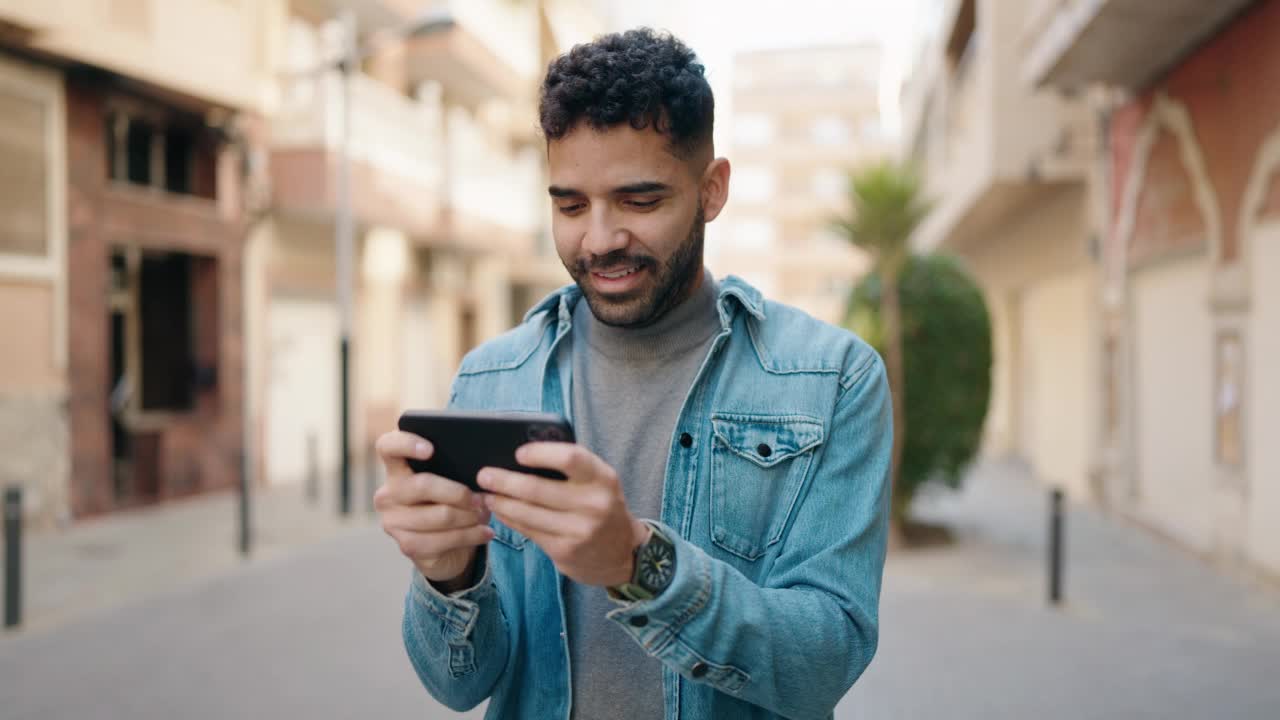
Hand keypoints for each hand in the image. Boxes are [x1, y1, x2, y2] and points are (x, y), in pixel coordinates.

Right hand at [374, 431, 494, 587]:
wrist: (445, 544)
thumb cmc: (449, 501)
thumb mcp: (451, 481)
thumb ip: (455, 468)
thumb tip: (481, 470)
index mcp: (396, 468)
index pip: (388, 447)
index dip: (406, 444)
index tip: (430, 449)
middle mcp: (388, 494)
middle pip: (423, 485)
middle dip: (458, 492)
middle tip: (480, 498)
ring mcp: (393, 522)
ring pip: (440, 515)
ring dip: (470, 516)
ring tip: (485, 514)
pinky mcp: (407, 545)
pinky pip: (444, 540)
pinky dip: (471, 535)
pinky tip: (485, 532)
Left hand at [477, 443, 649, 586]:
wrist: (623, 554)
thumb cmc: (602, 507)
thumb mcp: (598, 482)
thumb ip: (572, 468)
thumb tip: (522, 456)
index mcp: (603, 478)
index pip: (569, 458)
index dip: (539, 453)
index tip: (518, 453)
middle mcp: (593, 503)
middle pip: (537, 488)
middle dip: (504, 481)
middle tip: (484, 475)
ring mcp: (579, 530)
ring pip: (527, 513)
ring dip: (501, 502)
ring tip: (486, 495)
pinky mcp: (565, 550)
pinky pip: (528, 531)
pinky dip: (510, 519)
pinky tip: (501, 512)